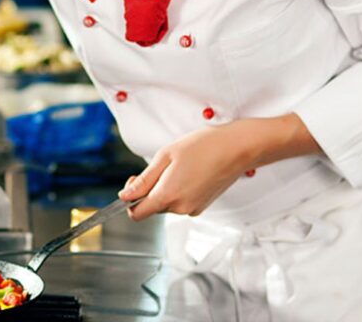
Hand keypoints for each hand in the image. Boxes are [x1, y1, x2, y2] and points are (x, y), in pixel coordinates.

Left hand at [118, 114, 319, 219]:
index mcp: (168, 196)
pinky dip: (178, 190)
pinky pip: (180, 202)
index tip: (135, 182)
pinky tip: (189, 172)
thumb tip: (125, 195)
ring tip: (179, 166)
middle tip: (160, 166)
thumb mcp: (165, 157)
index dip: (129, 199)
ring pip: (166, 204)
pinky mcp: (202, 206)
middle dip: (149, 190)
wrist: (236, 148)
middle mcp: (180, 208)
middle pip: (152, 207)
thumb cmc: (203, 147)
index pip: (136, 214)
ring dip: (165, 188)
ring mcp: (193, 209)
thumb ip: (144, 180)